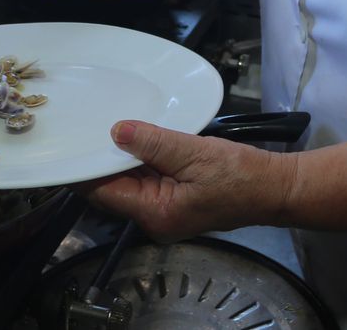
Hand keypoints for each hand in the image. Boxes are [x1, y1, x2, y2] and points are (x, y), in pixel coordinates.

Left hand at [80, 120, 296, 241]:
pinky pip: (148, 180)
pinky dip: (141, 161)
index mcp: (156, 213)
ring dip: (122, 158)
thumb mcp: (195, 153)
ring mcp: (165, 212)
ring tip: (107, 127)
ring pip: (130, 183)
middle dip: (102, 160)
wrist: (276, 188)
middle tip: (86, 127)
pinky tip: (136, 139)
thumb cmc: (241, 176)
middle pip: (113, 189)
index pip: (104, 192)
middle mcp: (155, 219)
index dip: (84, 169)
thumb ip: (154, 143)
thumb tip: (116, 132)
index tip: (70, 144)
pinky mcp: (175, 201)